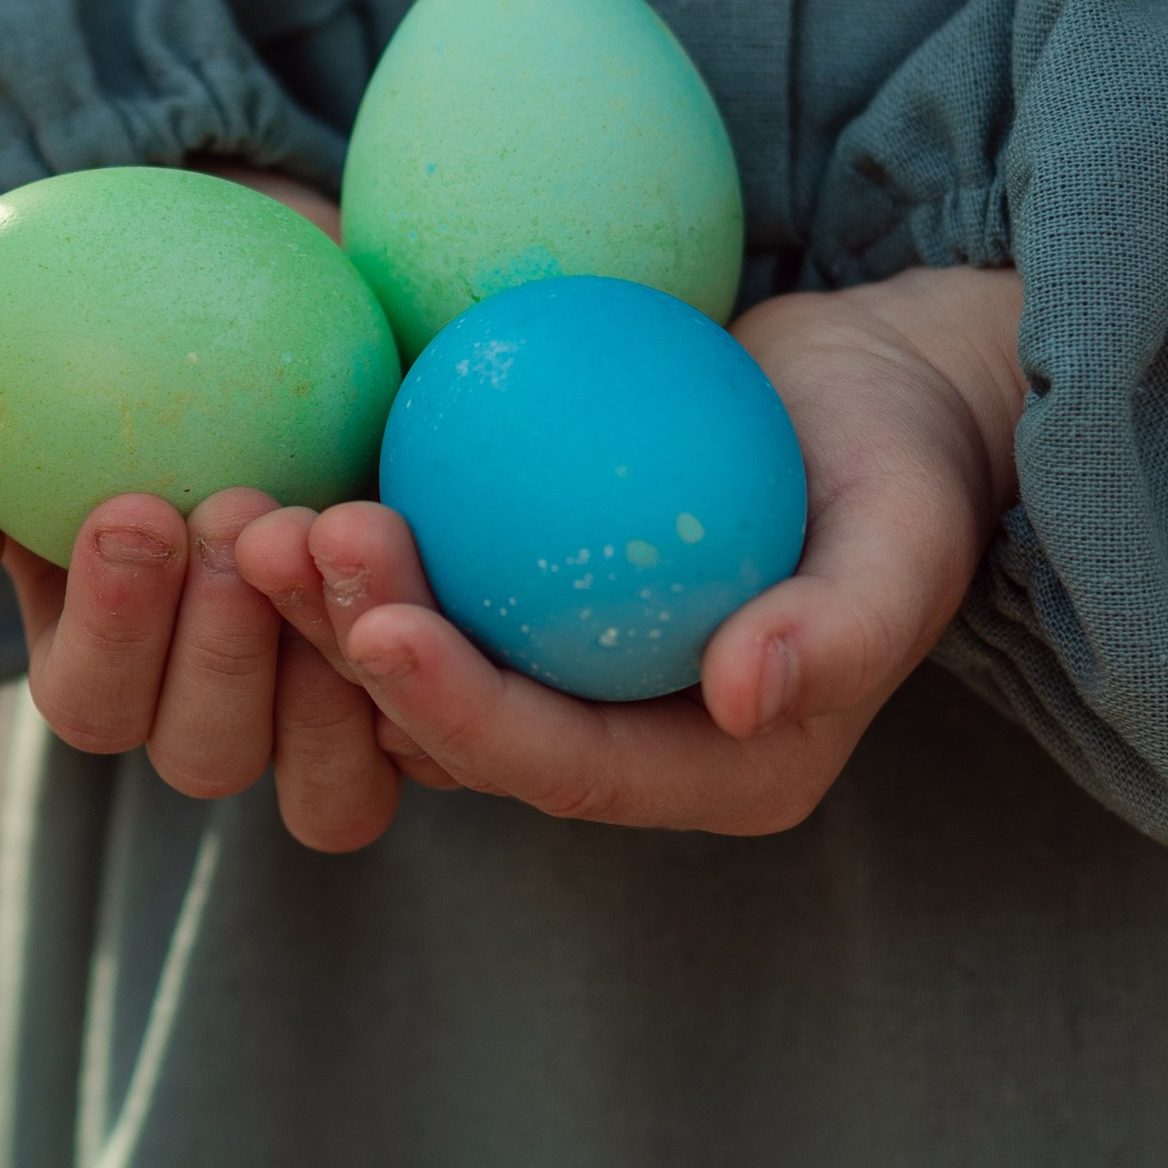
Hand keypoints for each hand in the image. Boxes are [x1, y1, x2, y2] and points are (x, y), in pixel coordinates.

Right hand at [0, 165, 408, 847]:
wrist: (253, 284)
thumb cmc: (93, 346)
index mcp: (99, 662)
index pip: (92, 703)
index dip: (112, 629)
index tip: (131, 505)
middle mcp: (211, 703)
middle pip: (204, 753)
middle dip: (218, 647)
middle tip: (239, 510)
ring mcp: (326, 698)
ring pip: (329, 782)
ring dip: (329, 667)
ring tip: (333, 530)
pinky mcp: (429, 665)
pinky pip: (441, 730)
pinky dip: (434, 663)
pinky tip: (423, 552)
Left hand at [234, 265, 1025, 840]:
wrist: (885, 397)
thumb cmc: (912, 467)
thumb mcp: (909, 538)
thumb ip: (845, 629)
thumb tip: (748, 694)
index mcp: (712, 771)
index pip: (556, 764)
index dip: (456, 708)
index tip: (378, 626)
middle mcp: (622, 744)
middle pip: (455, 723)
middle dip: (352, 650)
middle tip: (286, 540)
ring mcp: (564, 676)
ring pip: (412, 661)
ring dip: (319, 604)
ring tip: (256, 516)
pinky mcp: (523, 600)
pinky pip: (421, 585)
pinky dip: (351, 544)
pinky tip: (280, 472)